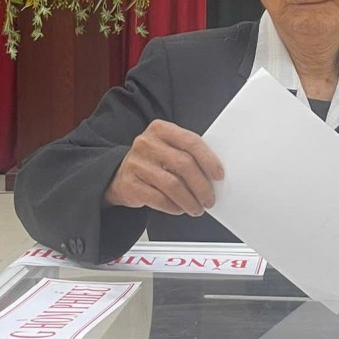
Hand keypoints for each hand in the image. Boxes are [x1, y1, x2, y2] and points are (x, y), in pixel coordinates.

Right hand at [104, 120, 223, 218]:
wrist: (119, 174)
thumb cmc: (152, 161)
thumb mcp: (167, 149)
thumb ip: (187, 154)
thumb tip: (213, 176)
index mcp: (160, 129)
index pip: (190, 141)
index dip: (208, 159)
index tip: (219, 175)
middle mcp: (146, 143)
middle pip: (183, 163)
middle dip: (201, 185)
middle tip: (209, 199)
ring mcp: (136, 163)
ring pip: (171, 184)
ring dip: (189, 200)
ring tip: (197, 208)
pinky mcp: (129, 183)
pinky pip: (158, 198)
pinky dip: (173, 206)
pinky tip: (180, 209)